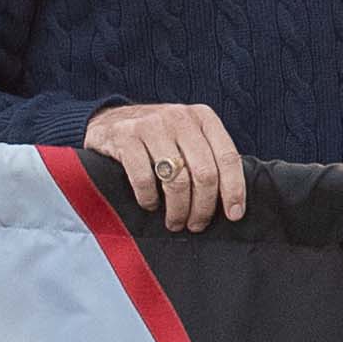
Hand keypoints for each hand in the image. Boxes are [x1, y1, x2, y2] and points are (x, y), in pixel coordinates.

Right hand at [84, 99, 247, 224]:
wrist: (108, 120)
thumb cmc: (157, 137)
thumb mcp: (187, 136)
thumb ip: (208, 156)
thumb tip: (232, 201)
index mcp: (203, 117)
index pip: (228, 157)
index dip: (234, 190)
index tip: (234, 215)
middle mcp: (180, 117)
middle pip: (205, 173)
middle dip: (203, 207)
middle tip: (196, 224)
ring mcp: (152, 125)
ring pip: (177, 180)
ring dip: (178, 210)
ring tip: (175, 222)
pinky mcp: (125, 136)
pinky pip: (145, 179)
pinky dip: (149, 199)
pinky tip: (150, 205)